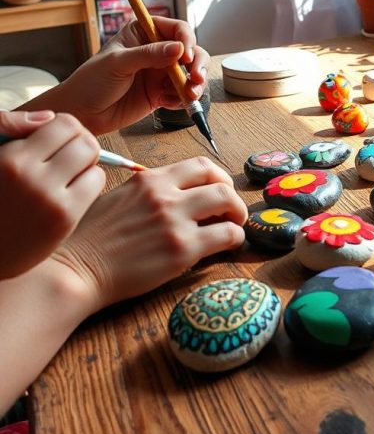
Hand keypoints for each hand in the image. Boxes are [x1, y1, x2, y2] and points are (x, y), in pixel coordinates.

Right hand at [0, 110, 104, 278]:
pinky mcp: (64, 218)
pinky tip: (74, 192)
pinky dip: (91, 182)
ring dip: (87, 162)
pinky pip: (96, 180)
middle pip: (82, 137)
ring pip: (93, 155)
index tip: (57, 143)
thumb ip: (12, 129)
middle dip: (80, 143)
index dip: (65, 130)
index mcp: (9, 157)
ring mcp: (47, 197)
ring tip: (70, 175)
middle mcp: (27, 174)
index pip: (62, 122)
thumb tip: (49, 117)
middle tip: (69, 159)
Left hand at [24, 16, 209, 134]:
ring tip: (190, 95)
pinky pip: (180, 94)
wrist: (83, 112)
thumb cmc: (92, 81)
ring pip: (189, 74)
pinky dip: (182, 99)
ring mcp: (158, 73)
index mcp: (143, 33)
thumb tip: (179, 49)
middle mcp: (155, 51)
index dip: (186, 41)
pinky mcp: (159, 94)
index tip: (186, 56)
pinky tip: (170, 103)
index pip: (175, 29)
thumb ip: (149, 55)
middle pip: (189, 51)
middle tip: (196, 78)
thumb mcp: (119, 63)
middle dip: (197, 64)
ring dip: (194, 84)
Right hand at [51, 157, 246, 312]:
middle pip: (219, 180)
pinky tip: (227, 247)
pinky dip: (235, 239)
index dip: (217, 178)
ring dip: (237, 215)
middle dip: (232, 196)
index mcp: (148, 178)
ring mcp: (174, 220)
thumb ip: (149, 194)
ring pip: (228, 202)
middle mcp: (164, 194)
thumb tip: (180, 200)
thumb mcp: (118, 198)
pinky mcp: (181, 249)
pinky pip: (226, 236)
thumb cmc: (91, 239)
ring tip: (233, 229)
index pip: (199, 165)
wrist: (75, 269)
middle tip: (232, 212)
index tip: (218, 191)